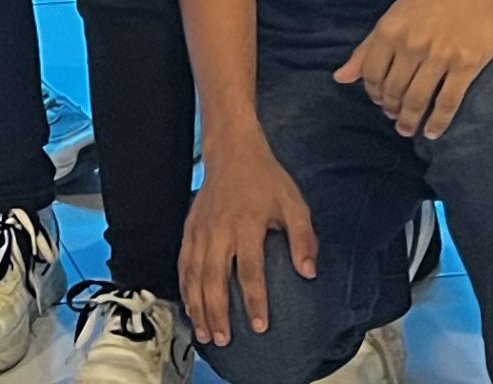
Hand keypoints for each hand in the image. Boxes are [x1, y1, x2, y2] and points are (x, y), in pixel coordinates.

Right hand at [180, 138, 317, 347]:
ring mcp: (200, 231)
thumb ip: (303, 238)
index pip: (249, 271)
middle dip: (218, 313)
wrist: (232, 151)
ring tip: (205, 333)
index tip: (259, 326)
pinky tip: (190, 307)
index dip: (254, 301)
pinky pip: (183, 264)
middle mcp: (219, 230)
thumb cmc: (266, 179)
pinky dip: (184, 289)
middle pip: (214, 279)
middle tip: (224, 340)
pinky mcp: (189, 229)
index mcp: (247, 225)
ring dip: (198, 307)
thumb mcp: (294, 203)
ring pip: (194, 276)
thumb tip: (309, 272)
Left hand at [333, 0, 492, 137]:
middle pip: (394, 90)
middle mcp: (412, 44)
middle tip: (395, 118)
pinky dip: (438, 122)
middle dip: (391, 110)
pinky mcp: (466, 64)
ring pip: (418, 99)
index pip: (372, 74)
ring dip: (409, 120)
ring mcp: (440, 55)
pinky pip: (447, 101)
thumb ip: (367, 49)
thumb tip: (339, 78)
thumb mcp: (394, 15)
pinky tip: (432, 131)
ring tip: (407, 129)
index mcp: (390, 29)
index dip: (373, 93)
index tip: (379, 101)